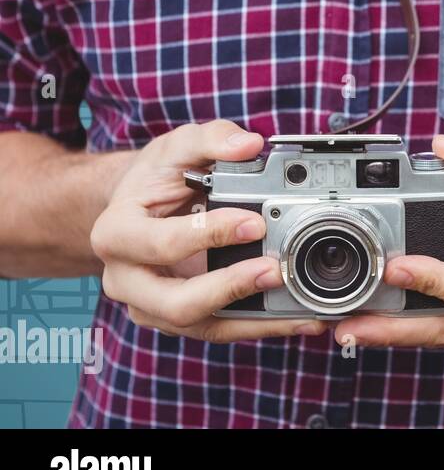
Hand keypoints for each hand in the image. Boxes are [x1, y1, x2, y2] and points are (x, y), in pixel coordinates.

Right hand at [91, 120, 327, 341]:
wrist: (141, 208)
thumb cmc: (157, 178)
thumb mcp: (177, 147)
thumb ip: (211, 139)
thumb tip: (249, 144)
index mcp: (117, 234)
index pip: (161, 244)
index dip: (210, 235)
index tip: (255, 221)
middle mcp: (127, 278)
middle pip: (175, 303)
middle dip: (229, 289)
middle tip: (274, 270)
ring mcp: (152, 306)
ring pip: (202, 327)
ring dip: (255, 320)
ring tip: (301, 309)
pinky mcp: (181, 319)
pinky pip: (222, 330)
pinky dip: (263, 327)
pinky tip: (301, 319)